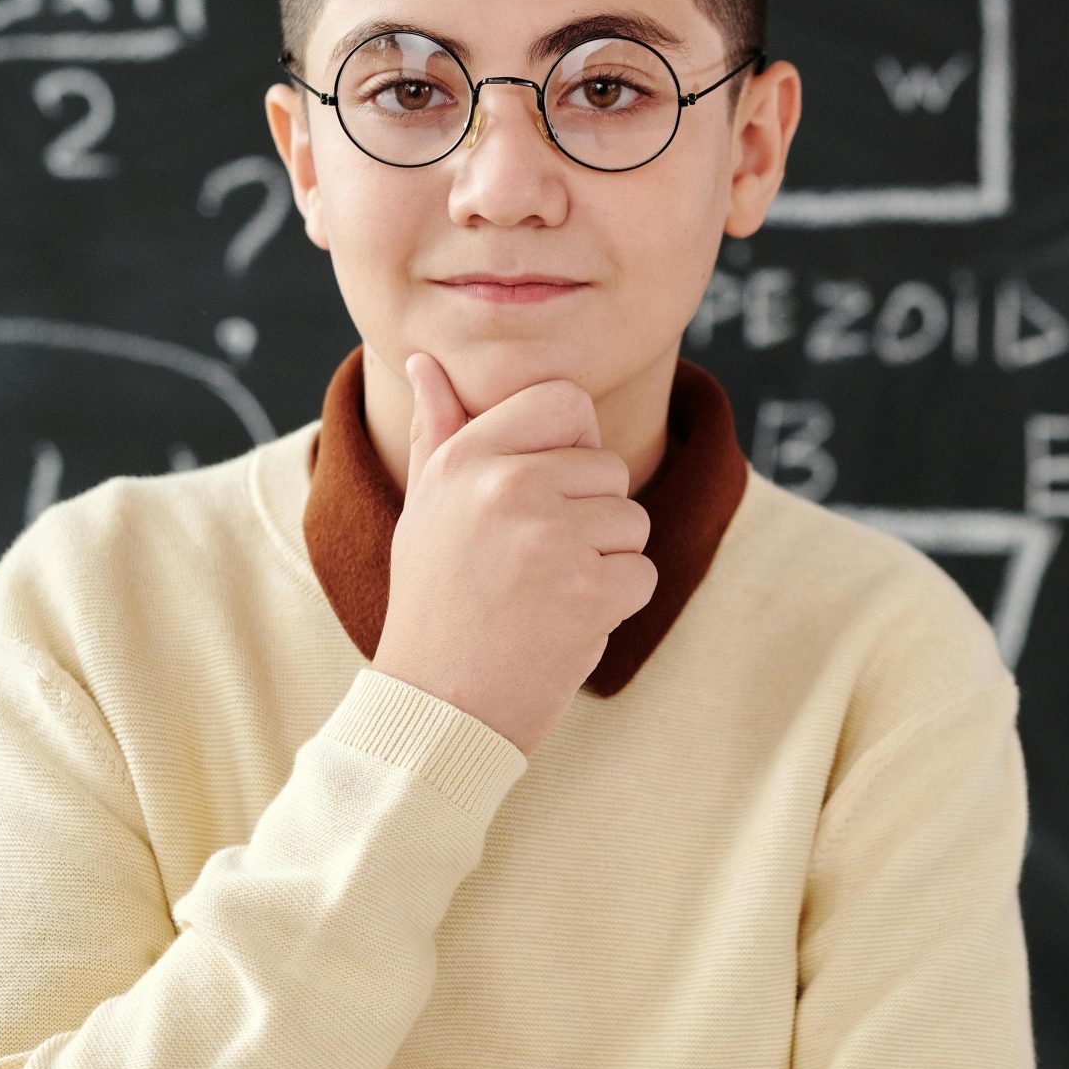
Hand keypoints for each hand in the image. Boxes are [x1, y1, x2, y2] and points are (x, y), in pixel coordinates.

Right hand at [370, 350, 656, 754]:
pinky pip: (643, 574)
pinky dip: (617, 604)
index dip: (572, 447)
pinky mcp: (588, 590)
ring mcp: (550, 538)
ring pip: (633, 521)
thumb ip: (439, 431)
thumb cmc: (434, 603)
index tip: (543, 493)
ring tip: (546, 595)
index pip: (566, 402)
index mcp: (468, 457)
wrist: (436, 704)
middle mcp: (508, 487)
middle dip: (590, 516)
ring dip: (606, 563)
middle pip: (608, 468)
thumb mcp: (424, 508)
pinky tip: (565, 623)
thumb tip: (428, 364)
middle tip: (533, 565)